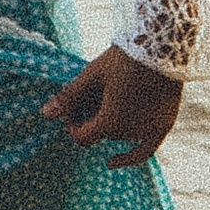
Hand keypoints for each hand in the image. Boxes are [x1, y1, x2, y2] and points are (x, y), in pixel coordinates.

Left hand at [43, 45, 181, 161]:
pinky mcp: (164, 125)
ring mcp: (149, 130)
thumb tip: (45, 113)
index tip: (73, 106)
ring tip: (111, 95)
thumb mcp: (93, 75)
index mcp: (111, 121)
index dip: (73, 124)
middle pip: (102, 133)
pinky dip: (129, 157)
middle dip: (92, 118)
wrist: (163, 47)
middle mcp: (130, 132)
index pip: (82, 137)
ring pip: (121, 135)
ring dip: (112, 123)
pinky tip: (111, 162)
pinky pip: (145, 151)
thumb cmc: (124, 59)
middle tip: (92, 92)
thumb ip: (70, 97)